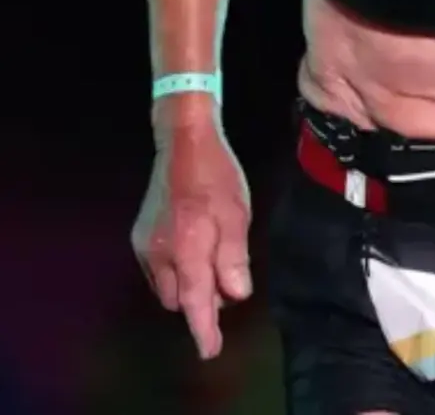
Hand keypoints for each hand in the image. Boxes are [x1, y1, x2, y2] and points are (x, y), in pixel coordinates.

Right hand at [131, 124, 251, 358]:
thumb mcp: (237, 214)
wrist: (183, 141)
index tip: (210, 350)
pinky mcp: (139, 234)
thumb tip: (234, 295)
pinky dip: (176, 269)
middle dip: (199, 302)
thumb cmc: (217, 175)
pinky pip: (157, 268)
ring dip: (186, 285)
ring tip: (212, 263)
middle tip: (226, 287)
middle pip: (178, 298)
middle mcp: (159, 254)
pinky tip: (193, 248)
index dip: (204, 329)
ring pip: (165, 285)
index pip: (194, 302)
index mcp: (187, 249)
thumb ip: (233, 257)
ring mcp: (145, 244)